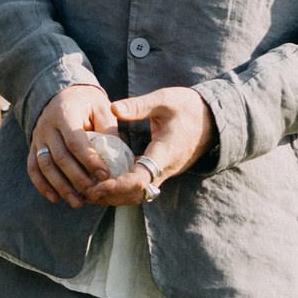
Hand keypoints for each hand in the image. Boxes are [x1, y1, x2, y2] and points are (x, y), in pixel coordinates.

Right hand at [27, 83, 118, 205]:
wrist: (61, 93)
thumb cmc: (86, 102)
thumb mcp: (101, 107)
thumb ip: (108, 130)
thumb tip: (116, 157)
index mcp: (65, 113)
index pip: (75, 141)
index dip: (89, 160)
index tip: (105, 175)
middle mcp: (47, 125)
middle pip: (60, 157)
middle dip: (78, 178)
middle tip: (94, 192)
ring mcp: (38, 137)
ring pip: (45, 165)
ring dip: (60, 186)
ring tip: (77, 203)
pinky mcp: (34, 146)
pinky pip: (33, 168)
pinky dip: (42, 185)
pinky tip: (55, 198)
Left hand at [91, 86, 214, 205]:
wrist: (212, 119)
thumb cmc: (188, 107)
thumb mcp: (164, 100)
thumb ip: (138, 106)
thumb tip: (113, 108)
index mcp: (165, 152)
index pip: (141, 179)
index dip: (118, 185)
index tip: (97, 186)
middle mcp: (165, 168)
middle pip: (137, 194)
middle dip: (111, 196)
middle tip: (85, 192)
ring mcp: (165, 172)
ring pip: (139, 194)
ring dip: (116, 196)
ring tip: (89, 190)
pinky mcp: (161, 171)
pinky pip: (141, 186)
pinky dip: (123, 188)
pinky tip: (104, 181)